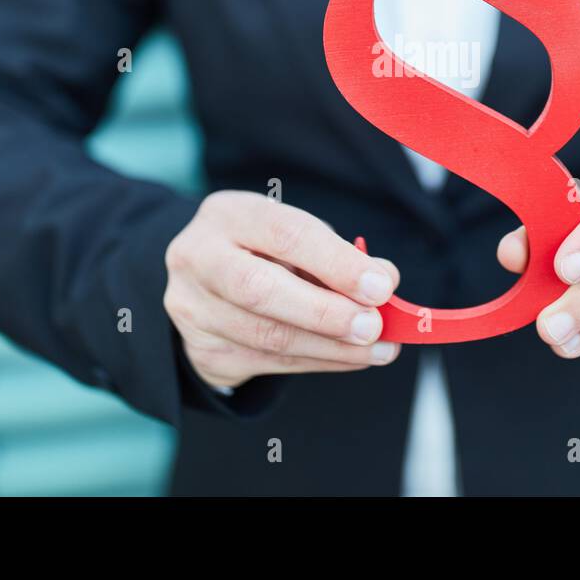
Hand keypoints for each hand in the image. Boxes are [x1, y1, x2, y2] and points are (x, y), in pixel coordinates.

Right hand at [164, 190, 401, 389]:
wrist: (206, 283)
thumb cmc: (264, 251)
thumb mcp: (296, 237)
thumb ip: (337, 255)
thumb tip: (385, 280)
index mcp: (228, 215)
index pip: (285, 235)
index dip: (336, 262)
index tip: (381, 286)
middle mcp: (198, 259)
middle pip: (260, 290)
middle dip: (325, 312)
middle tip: (373, 326)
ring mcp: (194, 309)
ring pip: (268, 336)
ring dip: (332, 347)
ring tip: (379, 349)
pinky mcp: (203, 351)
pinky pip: (269, 363)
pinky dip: (319, 362)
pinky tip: (351, 358)